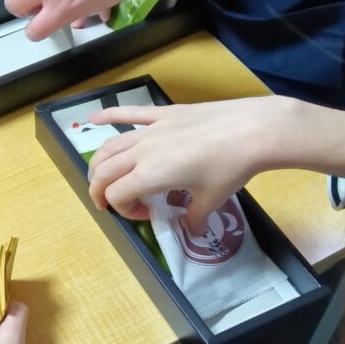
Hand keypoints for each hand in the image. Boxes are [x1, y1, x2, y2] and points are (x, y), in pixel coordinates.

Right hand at [87, 97, 281, 233]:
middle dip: (98, 190)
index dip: (125, 210)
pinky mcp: (164, 114)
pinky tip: (93, 119)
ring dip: (99, 163)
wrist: (251, 130)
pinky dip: (108, 116)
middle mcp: (142, 151)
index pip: (117, 195)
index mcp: (150, 175)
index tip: (147, 214)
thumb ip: (196, 217)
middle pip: (105, 171)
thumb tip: (193, 231)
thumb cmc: (230, 168)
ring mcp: (151, 129)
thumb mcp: (212, 199)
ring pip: (111, 145)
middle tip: (106, 203)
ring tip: (99, 175)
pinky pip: (129, 113)